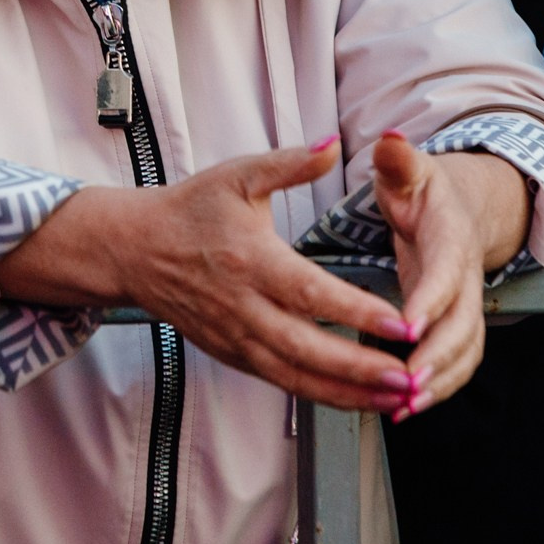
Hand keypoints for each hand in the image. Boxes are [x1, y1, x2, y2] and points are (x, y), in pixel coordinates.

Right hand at [0, 140, 422, 411]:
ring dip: (348, 393)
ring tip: (396, 399)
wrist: (133, 250)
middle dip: (361, 369)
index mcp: (251, 261)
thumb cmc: (189, 210)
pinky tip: (360, 400)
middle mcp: (244, 308)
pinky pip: (283, 383)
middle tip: (409, 377)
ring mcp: (237, 338)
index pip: (310, 294)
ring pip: (296, 377)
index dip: (356, 313)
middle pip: (307, 349)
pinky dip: (322, 396)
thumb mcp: (239, 175)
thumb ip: (291, 163)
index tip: (400, 325)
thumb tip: (335, 144)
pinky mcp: (233, 355)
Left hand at [370, 136, 531, 417]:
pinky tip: (404, 410)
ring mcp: (465, 304)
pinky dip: (437, 389)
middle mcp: (465, 276)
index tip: (408, 327)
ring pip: (465, 351)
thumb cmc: (423, 190)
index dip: (430, 300)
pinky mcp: (456, 325)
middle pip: (463, 324)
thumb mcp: (409, 169)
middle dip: (438, 357)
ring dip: (439, 383)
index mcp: (451, 238)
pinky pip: (456, 363)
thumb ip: (398, 160)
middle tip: (409, 383)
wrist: (459, 208)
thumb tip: (390, 140)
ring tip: (404, 408)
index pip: (445, 273)